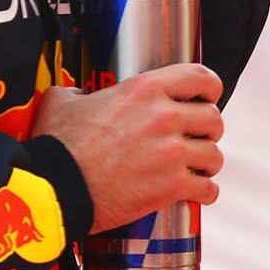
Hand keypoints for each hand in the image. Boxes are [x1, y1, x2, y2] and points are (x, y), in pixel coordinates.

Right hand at [30, 62, 224, 232]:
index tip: (208, 96)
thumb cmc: (56, 146)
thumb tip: (81, 95)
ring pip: (214, 154)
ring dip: (208, 162)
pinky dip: (205, 191)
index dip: (209, 87)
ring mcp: (171, 152)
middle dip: (209, 129)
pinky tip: (199, 192)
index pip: (199, 76)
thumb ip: (79, 91)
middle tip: (198, 137)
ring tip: (198, 167)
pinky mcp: (172, 186)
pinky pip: (207, 188)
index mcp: (143, 89)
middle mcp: (163, 117)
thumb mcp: (62, 101)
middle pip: (213, 117)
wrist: (56, 188)